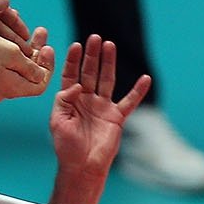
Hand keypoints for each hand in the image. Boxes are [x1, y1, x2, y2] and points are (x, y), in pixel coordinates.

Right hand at [0, 28, 54, 101]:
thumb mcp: (11, 53)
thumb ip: (31, 66)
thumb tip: (40, 75)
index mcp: (12, 89)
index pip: (41, 84)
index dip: (48, 66)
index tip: (47, 46)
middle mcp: (0, 93)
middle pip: (27, 77)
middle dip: (36, 55)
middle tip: (39, 33)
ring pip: (11, 72)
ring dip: (21, 54)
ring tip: (22, 35)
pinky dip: (5, 58)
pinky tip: (2, 42)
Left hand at [50, 35, 150, 176]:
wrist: (82, 166)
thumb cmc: (66, 145)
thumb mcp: (58, 121)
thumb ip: (64, 101)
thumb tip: (76, 85)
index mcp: (70, 100)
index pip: (71, 75)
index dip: (73, 60)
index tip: (75, 45)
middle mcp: (87, 99)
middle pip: (90, 72)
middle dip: (92, 55)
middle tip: (94, 37)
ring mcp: (102, 107)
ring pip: (107, 80)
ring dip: (109, 63)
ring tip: (110, 45)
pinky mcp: (116, 117)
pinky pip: (130, 101)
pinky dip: (138, 90)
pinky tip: (145, 77)